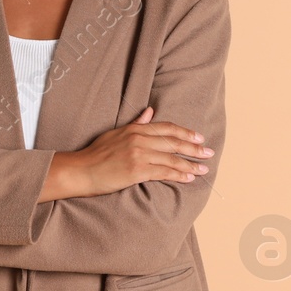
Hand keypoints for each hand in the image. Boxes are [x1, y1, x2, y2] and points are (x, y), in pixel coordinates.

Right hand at [71, 105, 213, 196]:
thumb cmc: (96, 153)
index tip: (199, 137)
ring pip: (172, 159)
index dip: (186, 132)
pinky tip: (188, 178)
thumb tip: (150, 111)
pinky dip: (178, 175)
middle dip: (194, 148)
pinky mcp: (137, 171)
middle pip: (174, 142)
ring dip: (190, 164)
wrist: (81, 170)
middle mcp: (139, 139)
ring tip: (203, 169)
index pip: (167, 128)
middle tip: (209, 152)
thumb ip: (136, 123)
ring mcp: (139, 155)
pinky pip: (163, 172)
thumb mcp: (116, 133)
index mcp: (135, 129)